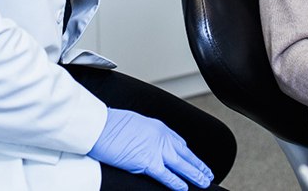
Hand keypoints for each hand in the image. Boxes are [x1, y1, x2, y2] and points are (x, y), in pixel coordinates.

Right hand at [89, 108, 213, 189]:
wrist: (100, 126)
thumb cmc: (110, 124)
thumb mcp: (134, 124)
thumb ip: (145, 135)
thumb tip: (145, 143)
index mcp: (158, 127)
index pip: (178, 142)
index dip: (187, 153)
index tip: (193, 159)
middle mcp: (161, 137)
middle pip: (185, 153)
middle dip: (198, 164)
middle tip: (207, 173)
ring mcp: (156, 149)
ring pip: (182, 165)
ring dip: (195, 174)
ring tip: (204, 182)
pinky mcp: (148, 162)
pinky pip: (167, 175)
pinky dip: (177, 182)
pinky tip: (184, 188)